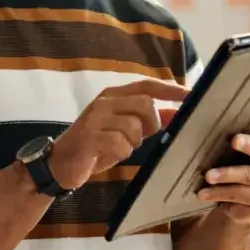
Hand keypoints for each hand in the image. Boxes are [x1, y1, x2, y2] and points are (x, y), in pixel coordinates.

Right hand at [48, 79, 188, 189]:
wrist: (59, 164)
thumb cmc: (95, 146)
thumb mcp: (124, 131)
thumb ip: (149, 121)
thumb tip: (177, 113)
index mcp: (113, 96)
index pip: (147, 86)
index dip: (170, 90)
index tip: (190, 95)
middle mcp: (104, 102)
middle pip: (145, 104)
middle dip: (151, 124)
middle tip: (142, 136)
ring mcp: (95, 118)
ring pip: (134, 125)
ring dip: (134, 142)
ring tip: (122, 147)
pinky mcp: (89, 136)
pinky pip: (120, 143)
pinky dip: (122, 153)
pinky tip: (110, 154)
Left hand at [197, 103, 249, 224]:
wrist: (246, 202)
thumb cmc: (245, 163)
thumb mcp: (248, 147)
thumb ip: (247, 131)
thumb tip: (217, 110)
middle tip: (234, 140)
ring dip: (227, 175)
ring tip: (208, 175)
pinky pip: (240, 195)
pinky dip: (219, 193)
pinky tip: (204, 192)